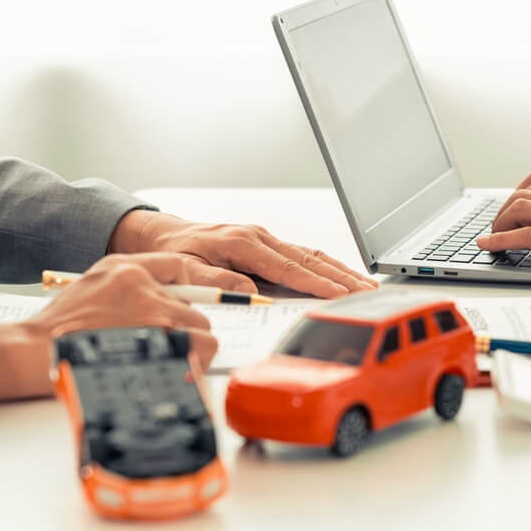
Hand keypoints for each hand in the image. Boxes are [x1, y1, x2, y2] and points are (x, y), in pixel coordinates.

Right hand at [0, 254, 217, 405]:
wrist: (34, 350)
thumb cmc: (60, 326)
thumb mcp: (90, 285)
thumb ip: (126, 285)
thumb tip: (162, 297)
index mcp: (127, 271)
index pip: (177, 267)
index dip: (183, 288)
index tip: (178, 304)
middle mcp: (145, 290)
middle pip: (194, 307)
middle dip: (184, 325)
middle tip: (166, 342)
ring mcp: (155, 318)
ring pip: (202, 331)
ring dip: (191, 346)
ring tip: (169, 358)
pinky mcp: (160, 345)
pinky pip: (200, 350)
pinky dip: (194, 362)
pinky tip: (176, 369)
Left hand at [108, 211, 377, 297]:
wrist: (163, 235)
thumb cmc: (174, 251)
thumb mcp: (184, 268)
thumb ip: (214, 281)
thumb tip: (248, 293)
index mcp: (242, 242)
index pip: (287, 267)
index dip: (316, 283)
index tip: (339, 295)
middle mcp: (260, 237)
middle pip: (310, 259)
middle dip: (341, 277)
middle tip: (367, 293)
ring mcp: (266, 239)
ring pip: (312, 255)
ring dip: (340, 271)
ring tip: (367, 286)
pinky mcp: (268, 245)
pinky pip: (304, 256)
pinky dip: (327, 267)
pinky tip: (344, 276)